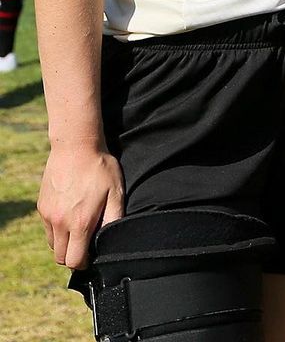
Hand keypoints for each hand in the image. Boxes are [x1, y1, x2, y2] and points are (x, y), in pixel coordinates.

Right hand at [38, 144, 123, 268]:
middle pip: (60, 257)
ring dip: (64, 244)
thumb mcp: (116, 192)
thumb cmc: (100, 168)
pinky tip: (70, 215)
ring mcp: (48, 215)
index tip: (92, 256)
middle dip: (73, 256)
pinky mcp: (42, 207)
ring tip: (79, 229)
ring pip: (53, 244)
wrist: (75, 146)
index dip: (84, 263)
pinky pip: (47, 229)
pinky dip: (57, 230)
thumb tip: (112, 240)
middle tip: (87, 245)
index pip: (74, 260)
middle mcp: (60, 222)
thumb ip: (114, 218)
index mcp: (80, 222)